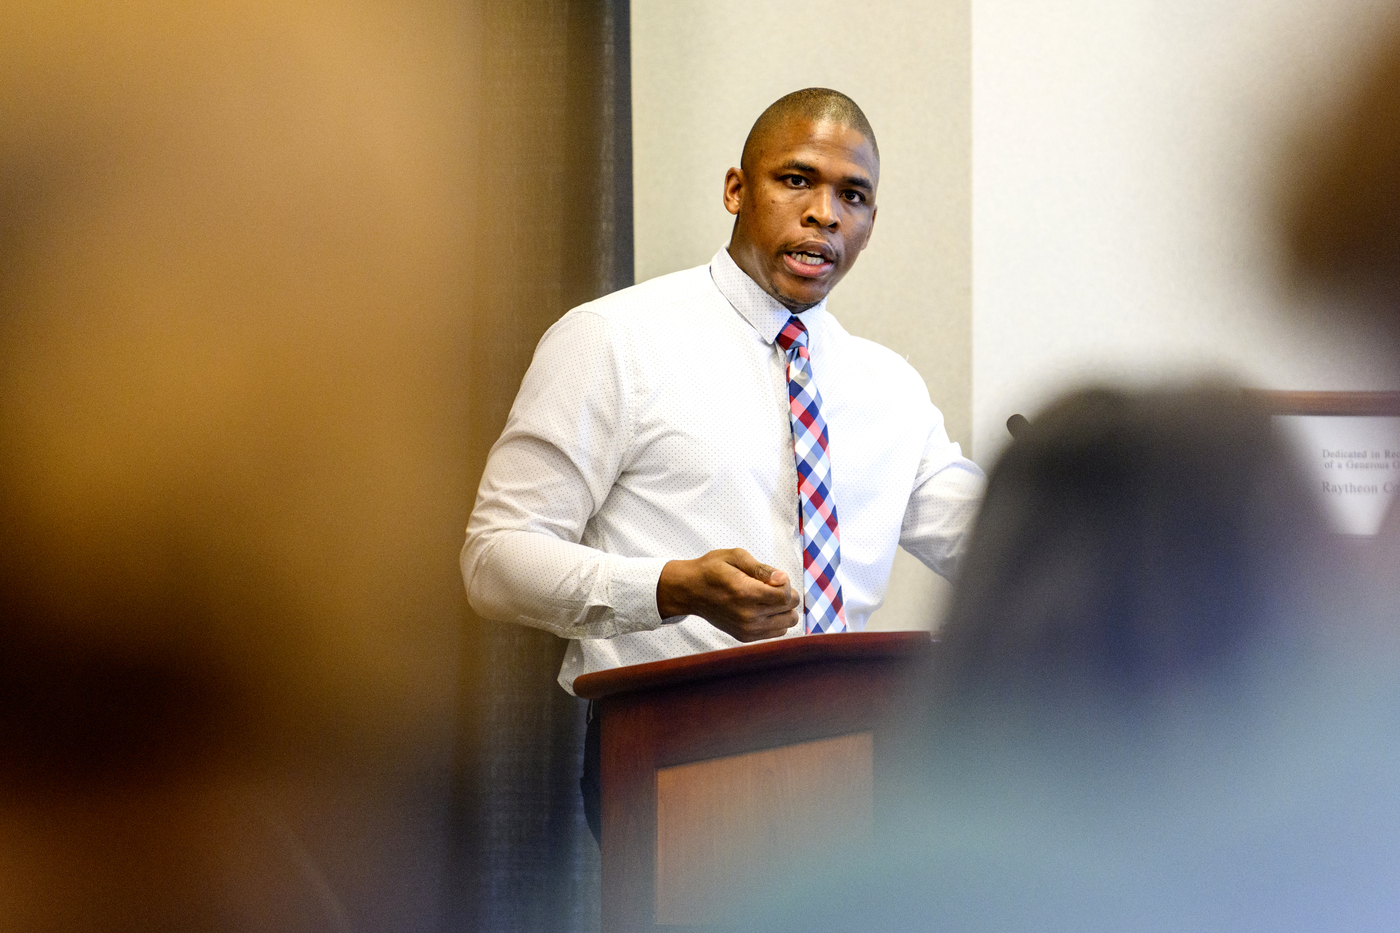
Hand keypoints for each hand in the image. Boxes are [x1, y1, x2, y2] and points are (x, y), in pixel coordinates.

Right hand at [656, 548, 800, 641]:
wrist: (690, 591)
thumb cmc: (712, 569)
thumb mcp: (735, 557)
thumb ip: (762, 568)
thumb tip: (783, 578)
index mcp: (745, 594)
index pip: (786, 597)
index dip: (786, 583)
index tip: (773, 576)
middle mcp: (747, 616)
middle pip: (791, 612)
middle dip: (786, 595)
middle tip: (769, 586)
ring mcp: (746, 629)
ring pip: (787, 624)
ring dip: (783, 609)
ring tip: (766, 598)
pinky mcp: (745, 636)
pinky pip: (777, 632)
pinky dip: (775, 619)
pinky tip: (761, 607)